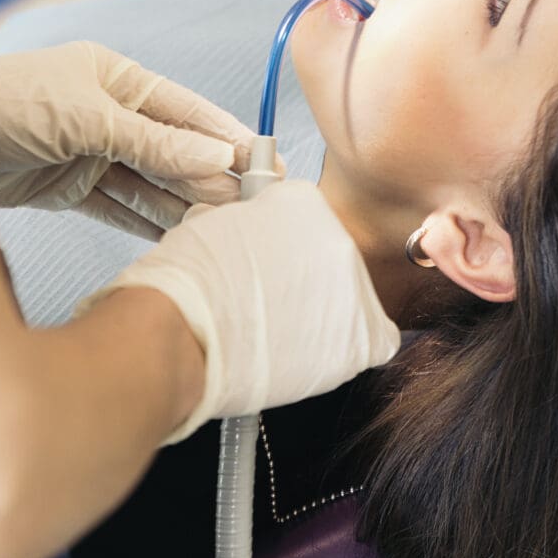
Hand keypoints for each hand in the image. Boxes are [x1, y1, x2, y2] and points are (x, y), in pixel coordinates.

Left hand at [0, 43, 258, 238]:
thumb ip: (156, 141)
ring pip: (149, 181)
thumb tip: (218, 156)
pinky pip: (118, 206)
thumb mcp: (90, 117)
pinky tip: (180, 233)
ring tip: (223, 225)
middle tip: (250, 204)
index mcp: (117, 78)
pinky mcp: (69, 188)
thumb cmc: (12, 103)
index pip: (185, 110)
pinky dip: (148, 220)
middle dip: (210, 175)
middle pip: (172, 148)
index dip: (224, 135)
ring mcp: (90, 152)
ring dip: (184, 201)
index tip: (263, 160)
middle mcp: (109, 114)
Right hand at [86, 180, 400, 438]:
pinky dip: (351, 350)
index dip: (287, 256)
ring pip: (354, 302)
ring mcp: (352, 284)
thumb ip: (251, 227)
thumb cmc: (184, 287)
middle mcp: (336, 235)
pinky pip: (376, 339)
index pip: (310, 226)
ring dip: (327, 318)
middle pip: (334, 263)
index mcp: (302, 201)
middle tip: (277, 309)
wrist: (181, 333)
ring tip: (283, 337)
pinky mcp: (361, 334)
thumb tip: (257, 239)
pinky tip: (316, 357)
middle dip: (310, 285)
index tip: (273, 272)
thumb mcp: (215, 227)